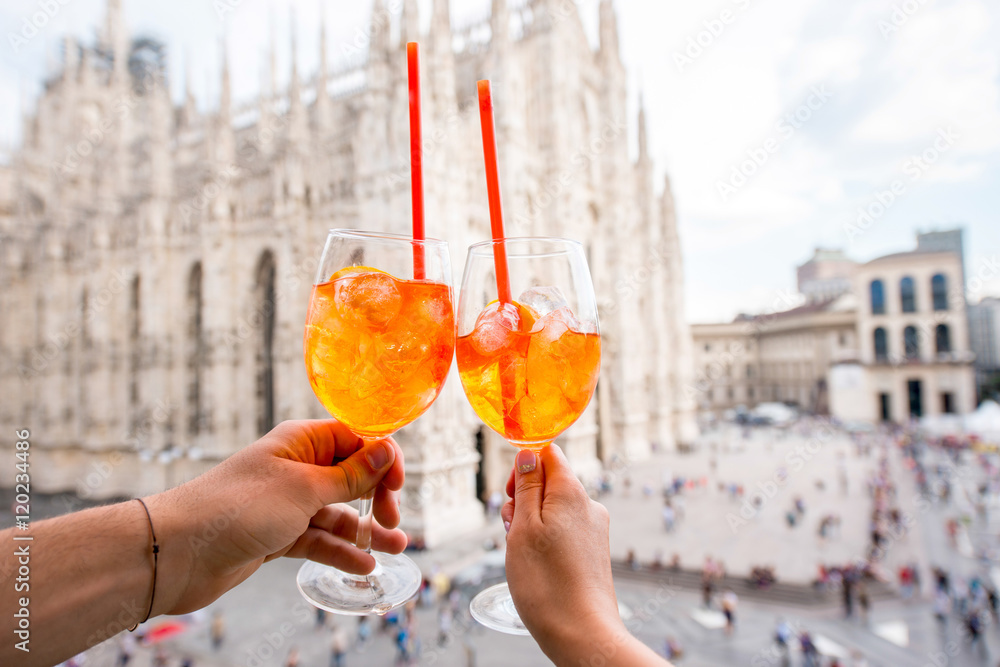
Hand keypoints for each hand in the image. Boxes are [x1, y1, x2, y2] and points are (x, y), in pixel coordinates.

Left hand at [147, 420, 406, 615]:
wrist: (178, 552)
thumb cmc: (238, 508)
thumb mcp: (304, 489)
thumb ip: (349, 475)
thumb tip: (386, 452)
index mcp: (301, 442)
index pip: (355, 440)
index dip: (381, 458)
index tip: (398, 484)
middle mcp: (296, 468)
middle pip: (352, 476)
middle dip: (377, 496)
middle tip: (391, 520)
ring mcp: (287, 504)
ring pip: (338, 513)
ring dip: (366, 530)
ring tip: (398, 548)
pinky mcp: (278, 535)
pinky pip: (319, 539)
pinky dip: (340, 551)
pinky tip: (362, 566)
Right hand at [501, 445, 671, 666]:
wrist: (582, 633)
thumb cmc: (546, 582)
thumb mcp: (523, 526)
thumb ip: (526, 486)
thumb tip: (528, 453)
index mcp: (572, 492)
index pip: (548, 454)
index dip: (523, 466)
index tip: (510, 494)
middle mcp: (589, 505)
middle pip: (549, 483)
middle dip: (523, 500)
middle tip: (512, 531)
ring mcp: (594, 529)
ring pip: (553, 510)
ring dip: (531, 524)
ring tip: (524, 554)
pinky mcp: (593, 551)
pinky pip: (564, 531)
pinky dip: (545, 541)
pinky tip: (538, 566)